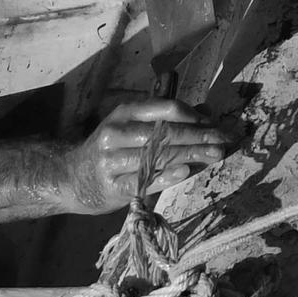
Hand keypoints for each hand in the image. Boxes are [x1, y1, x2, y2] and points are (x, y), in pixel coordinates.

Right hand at [61, 97, 225, 210]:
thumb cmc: (113, 148)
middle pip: (165, 133)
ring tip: (215, 155)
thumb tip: (207, 115)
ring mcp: (112, 160)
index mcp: (125, 113)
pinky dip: (166, 175)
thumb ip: (167, 121)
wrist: (73, 177)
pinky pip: (144, 180)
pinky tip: (184, 171)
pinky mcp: (113, 186)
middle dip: (199, 137)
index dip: (194, 117)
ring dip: (190, 155)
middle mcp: (117, 133)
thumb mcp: (134, 127)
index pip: (166, 110)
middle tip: (224, 141)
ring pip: (158, 155)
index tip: (216, 125)